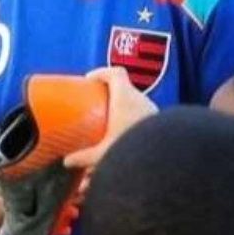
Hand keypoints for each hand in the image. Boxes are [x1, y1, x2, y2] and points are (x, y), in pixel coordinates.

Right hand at [64, 67, 157, 194]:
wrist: (165, 160)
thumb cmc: (134, 150)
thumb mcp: (103, 154)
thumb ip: (84, 157)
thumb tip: (68, 161)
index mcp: (125, 97)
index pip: (115, 73)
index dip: (101, 73)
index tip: (89, 81)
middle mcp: (141, 100)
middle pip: (124, 90)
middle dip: (110, 97)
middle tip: (97, 107)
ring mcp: (153, 112)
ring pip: (135, 106)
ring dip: (122, 113)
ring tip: (111, 127)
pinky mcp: (161, 125)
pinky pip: (144, 120)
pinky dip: (133, 125)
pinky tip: (127, 140)